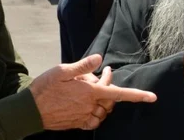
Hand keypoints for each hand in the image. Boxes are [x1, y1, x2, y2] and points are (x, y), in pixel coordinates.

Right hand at [29, 55, 156, 130]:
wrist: (30, 110)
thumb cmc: (45, 88)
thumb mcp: (62, 70)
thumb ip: (83, 66)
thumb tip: (100, 59)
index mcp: (88, 92)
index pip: (118, 93)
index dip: (137, 95)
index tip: (152, 97)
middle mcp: (89, 106)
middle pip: (110, 99)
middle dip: (109, 86)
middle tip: (102, 73)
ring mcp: (83, 116)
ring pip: (103, 110)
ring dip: (103, 100)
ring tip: (92, 88)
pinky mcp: (77, 123)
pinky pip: (94, 121)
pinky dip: (96, 114)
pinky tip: (89, 106)